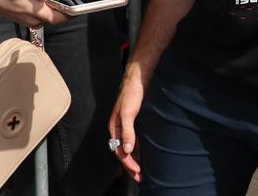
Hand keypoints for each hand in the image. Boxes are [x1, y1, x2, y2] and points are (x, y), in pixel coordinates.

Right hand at [0, 0, 68, 27]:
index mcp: (33, 11)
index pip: (57, 17)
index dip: (69, 12)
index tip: (75, 1)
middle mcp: (33, 19)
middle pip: (55, 16)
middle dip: (62, 3)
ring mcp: (29, 20)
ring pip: (48, 15)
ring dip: (54, 3)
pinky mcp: (26, 18)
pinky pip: (41, 14)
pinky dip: (46, 5)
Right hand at [108, 68, 144, 182]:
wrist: (137, 79)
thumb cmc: (131, 93)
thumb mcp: (128, 112)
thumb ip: (127, 131)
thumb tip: (127, 149)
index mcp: (114, 127)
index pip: (119, 151)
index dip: (128, 163)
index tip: (138, 171)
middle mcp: (118, 128)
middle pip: (122, 152)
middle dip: (130, 166)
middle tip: (140, 177)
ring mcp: (125, 126)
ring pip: (127, 148)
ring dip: (133, 160)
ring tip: (141, 171)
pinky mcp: (133, 123)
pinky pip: (133, 141)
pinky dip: (137, 150)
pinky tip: (143, 154)